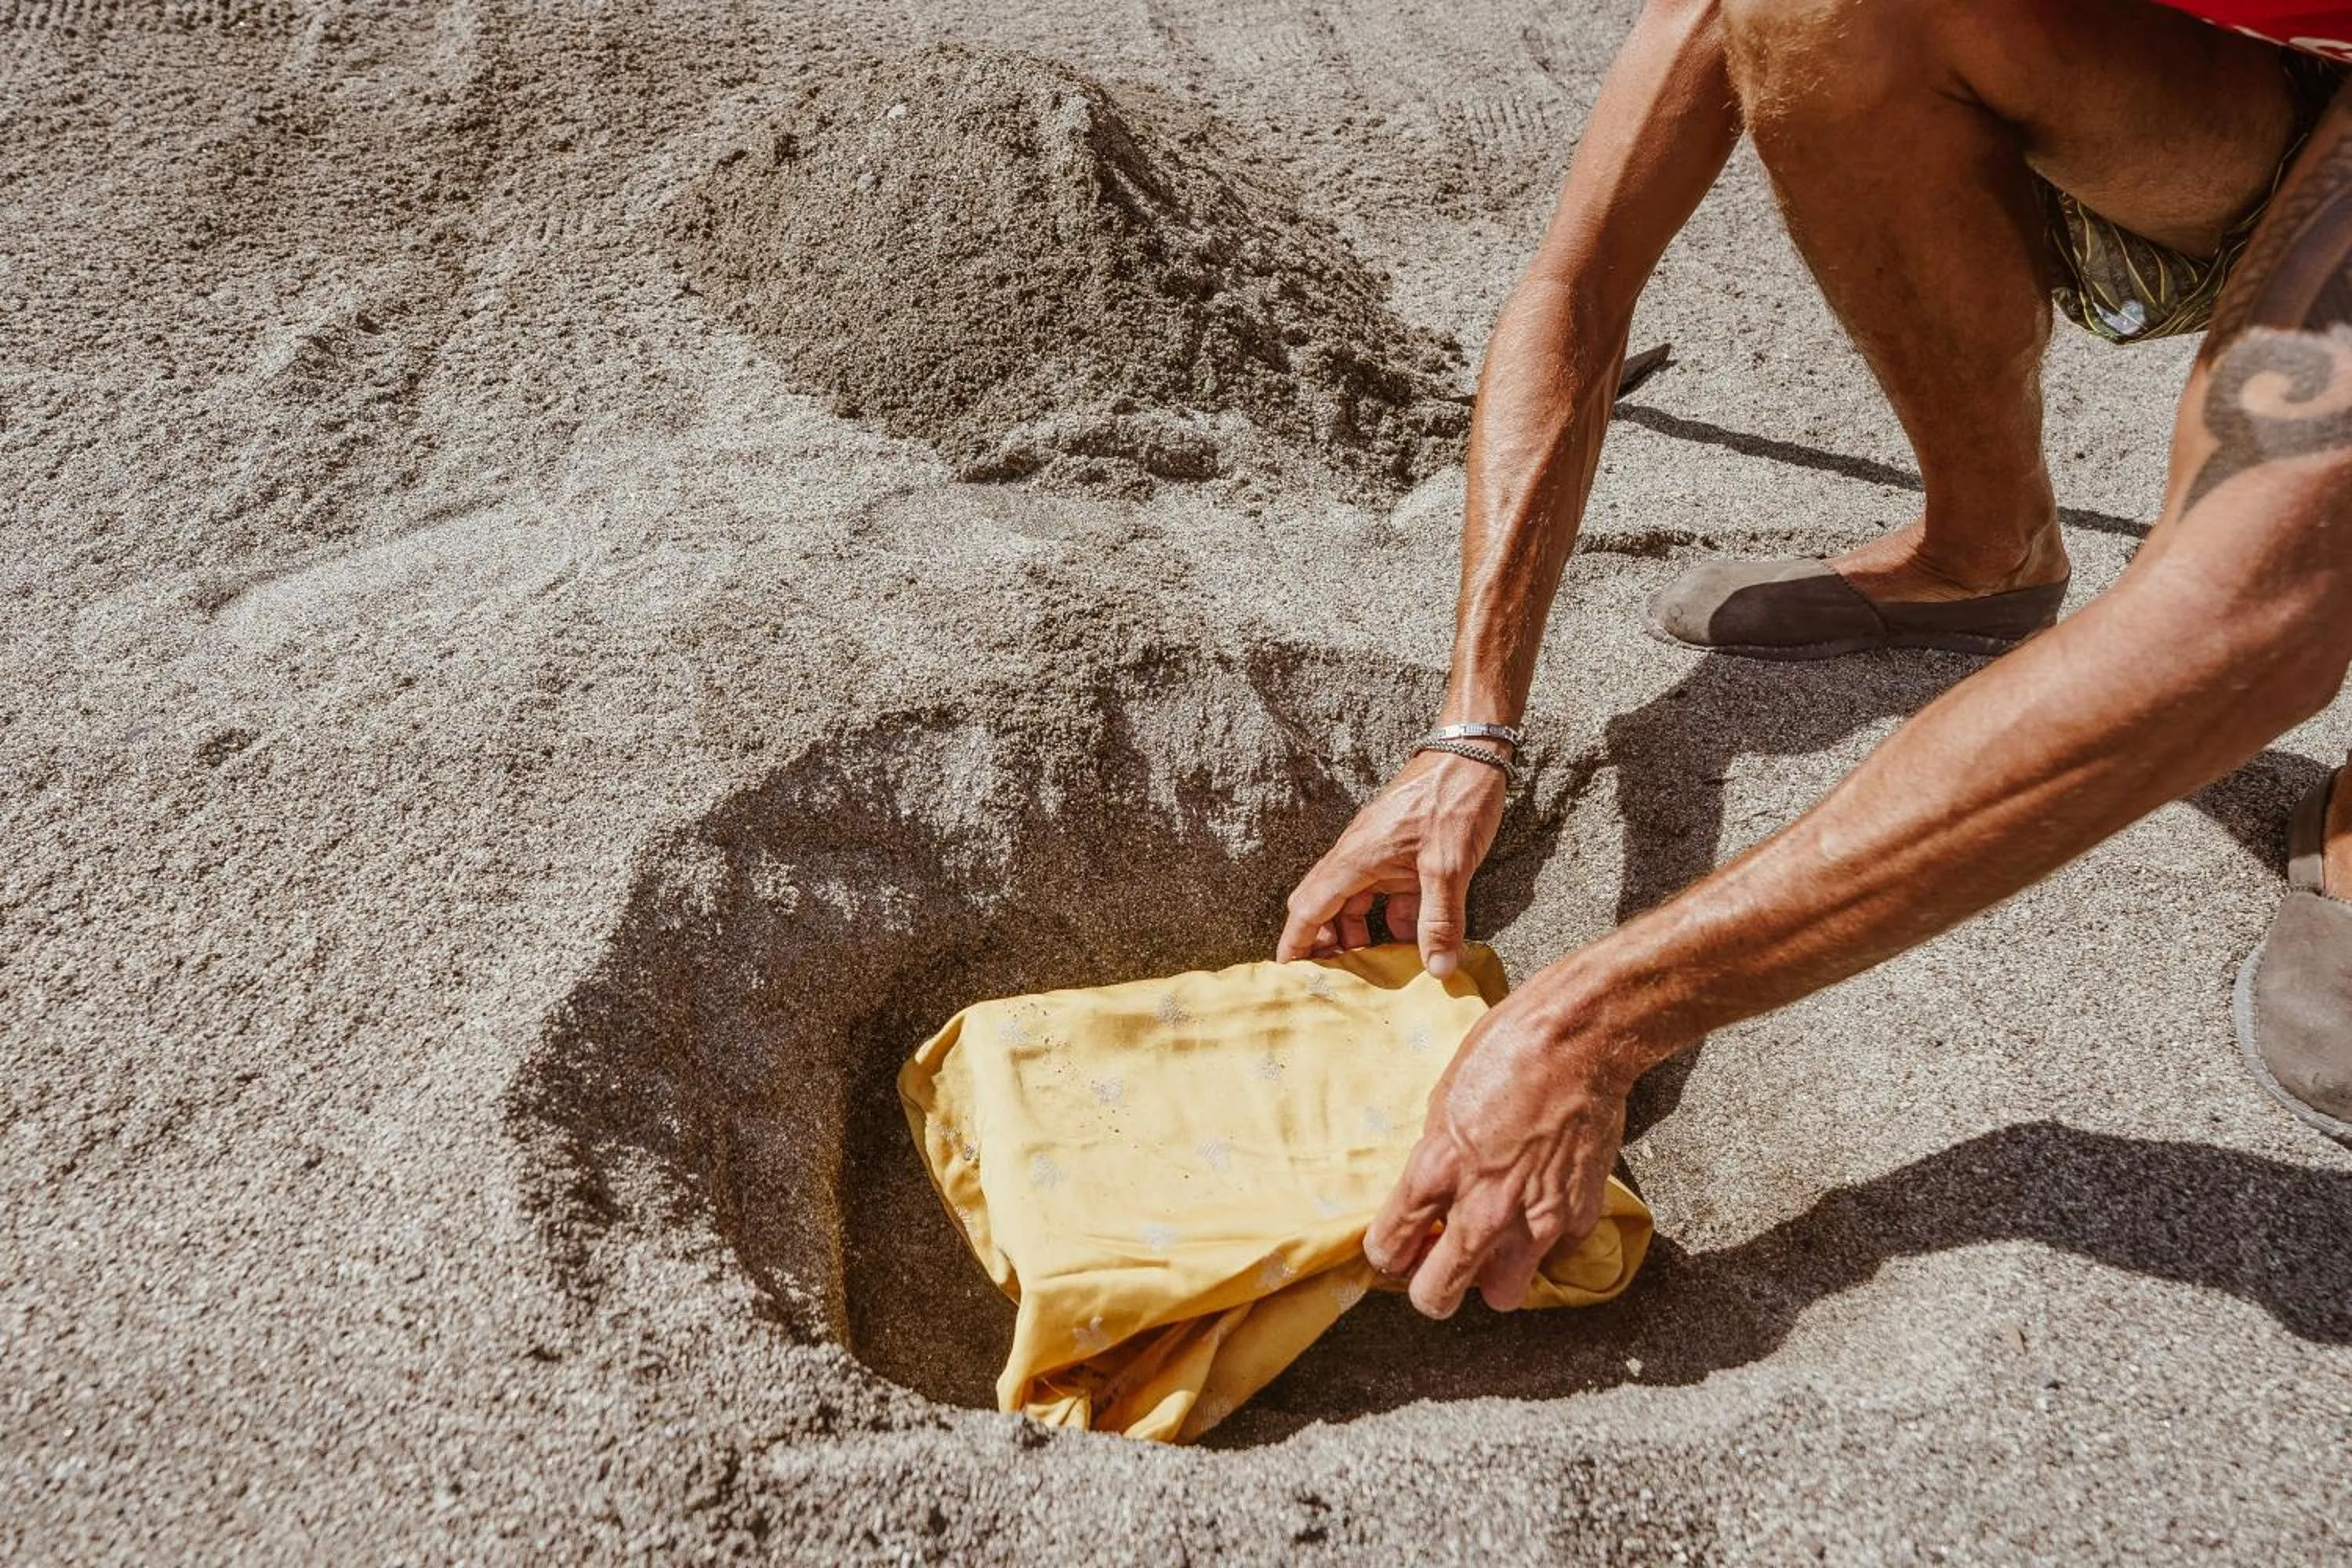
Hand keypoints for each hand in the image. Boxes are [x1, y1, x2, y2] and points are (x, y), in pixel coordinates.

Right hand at [1277, 748, 1509, 975]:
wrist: (1473, 753)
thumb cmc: (1455, 800)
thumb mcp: (1450, 865)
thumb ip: (1440, 919)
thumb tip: (1436, 969)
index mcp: (1357, 857)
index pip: (1310, 907)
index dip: (1296, 942)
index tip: (1289, 976)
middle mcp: (1358, 855)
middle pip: (1324, 906)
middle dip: (1323, 944)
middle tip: (1335, 982)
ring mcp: (1378, 853)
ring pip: (1354, 902)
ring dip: (1359, 935)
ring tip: (1373, 970)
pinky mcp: (1400, 852)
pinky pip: (1383, 893)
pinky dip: (1391, 919)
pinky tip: (1412, 940)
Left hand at [1362, 977, 1636, 1316]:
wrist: (1577, 1041)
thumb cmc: (1505, 1053)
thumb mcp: (1442, 1102)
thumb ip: (1434, 1161)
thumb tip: (1431, 1198)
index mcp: (1435, 1172)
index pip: (1389, 1250)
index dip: (1389, 1255)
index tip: (1398, 1249)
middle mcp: (1482, 1208)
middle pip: (1438, 1297)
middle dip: (1433, 1288)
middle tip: (1440, 1265)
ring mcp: (1534, 1220)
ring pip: (1502, 1295)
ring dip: (1494, 1275)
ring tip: (1496, 1242)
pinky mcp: (1578, 1218)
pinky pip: (1552, 1255)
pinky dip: (1545, 1239)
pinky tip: (1543, 1200)